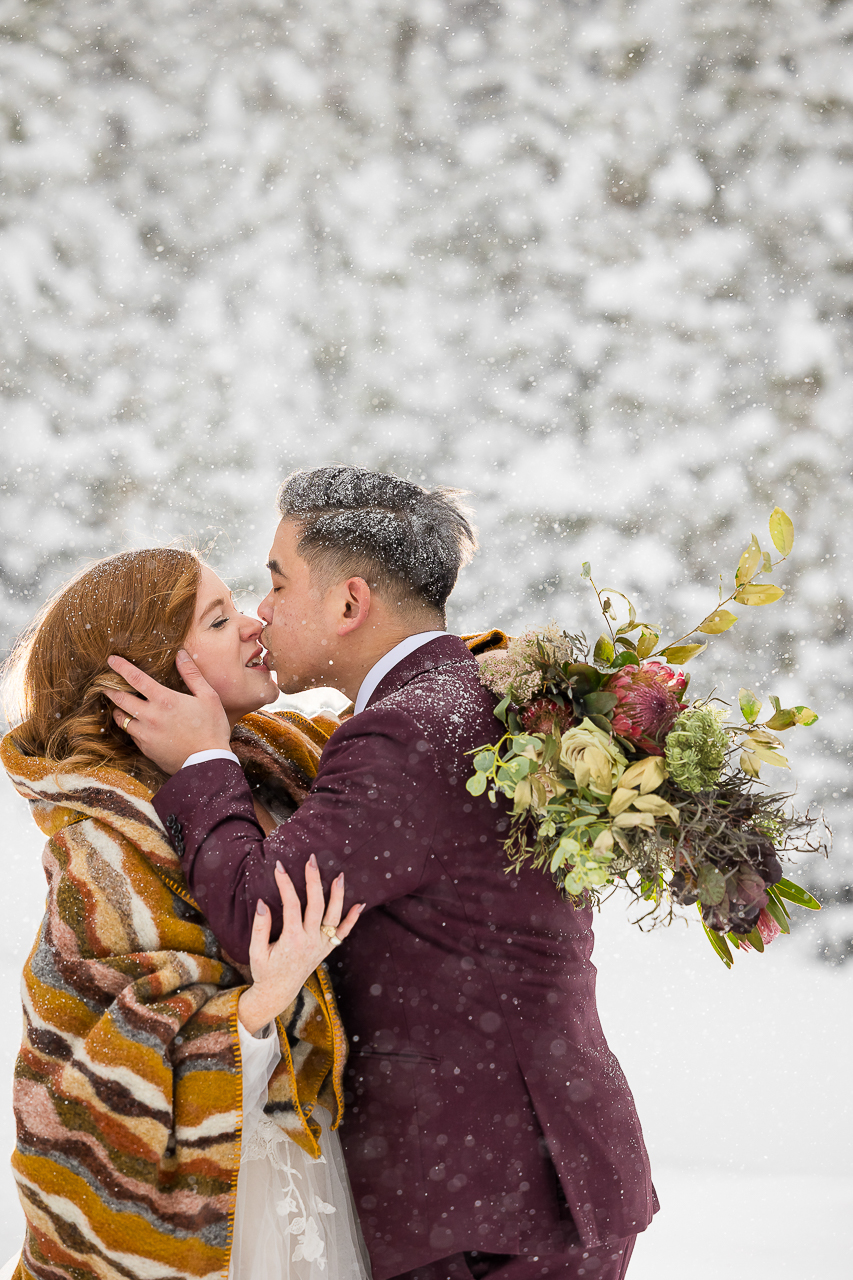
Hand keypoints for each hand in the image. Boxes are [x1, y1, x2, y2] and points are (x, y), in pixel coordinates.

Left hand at [104, 651, 231, 774]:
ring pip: (121, 719)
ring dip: (118, 710)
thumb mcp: (208, 697)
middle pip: (120, 699)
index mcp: (165, 700)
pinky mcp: (146, 749)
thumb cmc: (212, 728)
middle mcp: (150, 716)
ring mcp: (145, 734)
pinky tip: (137, 725)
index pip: (136, 678)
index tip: (111, 660)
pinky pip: (131, 735)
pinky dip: (130, 727)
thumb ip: (192, 674)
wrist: (208, 763)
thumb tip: (181, 654)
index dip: (121, 667)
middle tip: (104, 683)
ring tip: (120, 705)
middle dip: (109, 688)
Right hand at [238, 856, 363, 1034]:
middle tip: (312, 860)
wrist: (278, 992)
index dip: (286, 884)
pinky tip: (360, 905)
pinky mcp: (327, 949)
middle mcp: (310, 941)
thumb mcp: (255, 951)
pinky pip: (343, 934)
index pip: (291, 904)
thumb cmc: (264, 971)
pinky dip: (352, 920)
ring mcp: (321, 945)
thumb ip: (260, 927)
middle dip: (314, 880)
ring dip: (338, 895)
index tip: (279, 867)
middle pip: (316, 905)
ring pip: (334, 916)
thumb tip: (262, 903)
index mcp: (291, 939)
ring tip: (339, 875)